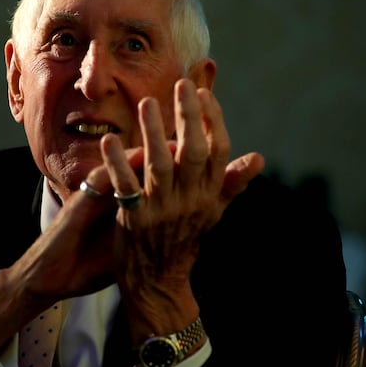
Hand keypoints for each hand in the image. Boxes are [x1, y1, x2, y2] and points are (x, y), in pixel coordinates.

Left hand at [90, 78, 263, 338]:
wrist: (158, 281)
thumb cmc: (185, 239)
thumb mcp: (213, 212)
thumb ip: (231, 183)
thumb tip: (258, 158)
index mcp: (210, 195)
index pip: (218, 151)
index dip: (212, 121)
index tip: (203, 93)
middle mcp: (190, 201)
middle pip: (192, 152)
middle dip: (188, 117)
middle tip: (181, 85)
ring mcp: (163, 211)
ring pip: (160, 166)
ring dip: (153, 133)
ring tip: (146, 104)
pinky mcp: (135, 220)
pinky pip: (125, 187)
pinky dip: (116, 164)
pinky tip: (107, 141)